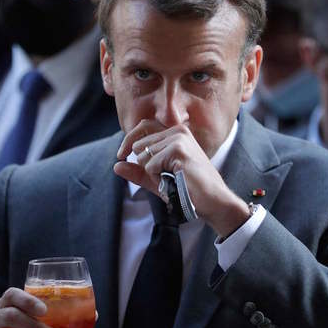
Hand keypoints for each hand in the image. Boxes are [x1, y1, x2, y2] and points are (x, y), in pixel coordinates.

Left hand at [115, 120, 248, 236]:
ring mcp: (178, 138)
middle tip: (164, 177)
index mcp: (175, 133)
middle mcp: (177, 131)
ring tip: (172, 179)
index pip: (143, 127)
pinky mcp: (177, 149)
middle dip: (145, 165)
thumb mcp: (157, 179)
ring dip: (153, 174)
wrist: (212, 201)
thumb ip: (137, 171)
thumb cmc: (188, 190)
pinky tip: (173, 181)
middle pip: (139, 144)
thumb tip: (116, 165)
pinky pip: (150, 165)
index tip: (121, 155)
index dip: (129, 140)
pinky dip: (157, 178)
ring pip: (143, 155)